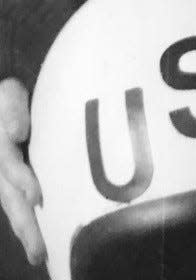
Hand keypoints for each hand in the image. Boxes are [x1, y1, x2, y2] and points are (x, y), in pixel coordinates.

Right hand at [0, 79, 44, 265]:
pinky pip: (15, 203)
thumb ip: (13, 109)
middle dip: (24, 223)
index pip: (10, 166)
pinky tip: (38, 243)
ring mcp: (3, 175)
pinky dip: (24, 223)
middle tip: (39, 250)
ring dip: (26, 230)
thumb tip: (17, 133)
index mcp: (1, 146)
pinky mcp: (9, 180)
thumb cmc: (9, 96)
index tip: (36, 196)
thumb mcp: (8, 94)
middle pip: (10, 197)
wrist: (5, 102)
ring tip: (39, 254)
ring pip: (12, 206)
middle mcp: (0, 165)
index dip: (21, 180)